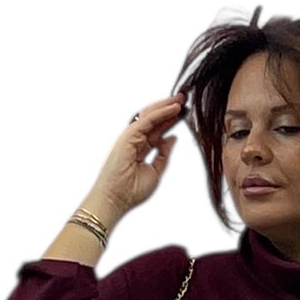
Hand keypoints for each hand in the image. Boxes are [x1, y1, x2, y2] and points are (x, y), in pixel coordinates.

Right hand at [88, 97, 184, 219]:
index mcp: (140, 149)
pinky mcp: (128, 136)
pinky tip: (173, 108)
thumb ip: (164, 154)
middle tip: (182, 99)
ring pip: (149, 116)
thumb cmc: (131, 192)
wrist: (116, 200)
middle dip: (167, 109)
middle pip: (153, 120)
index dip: (169, 120)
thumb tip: (172, 138)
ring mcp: (130, 137)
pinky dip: (161, 113)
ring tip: (180, 99)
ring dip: (165, 106)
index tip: (182, 112)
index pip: (156, 130)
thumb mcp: (156, 172)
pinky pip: (147, 120)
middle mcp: (134, 141)